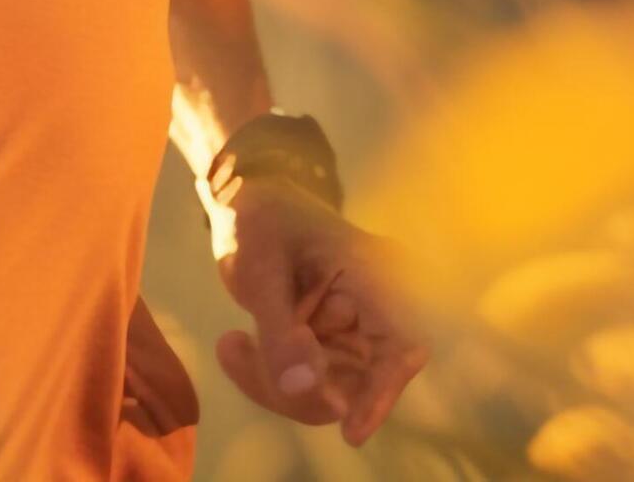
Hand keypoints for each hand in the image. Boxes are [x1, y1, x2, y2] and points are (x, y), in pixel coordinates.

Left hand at [211, 182, 428, 446]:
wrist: (252, 202)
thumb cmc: (263, 220)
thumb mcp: (261, 268)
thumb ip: (280, 329)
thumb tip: (301, 387)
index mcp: (377, 274)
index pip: (401, 344)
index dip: (382, 391)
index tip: (352, 431)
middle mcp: (377, 309)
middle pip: (357, 381)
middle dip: (296, 387)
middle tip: (235, 349)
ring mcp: (355, 333)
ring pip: (329, 393)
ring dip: (274, 385)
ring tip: (232, 344)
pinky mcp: (332, 348)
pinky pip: (308, 387)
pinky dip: (269, 380)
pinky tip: (235, 343)